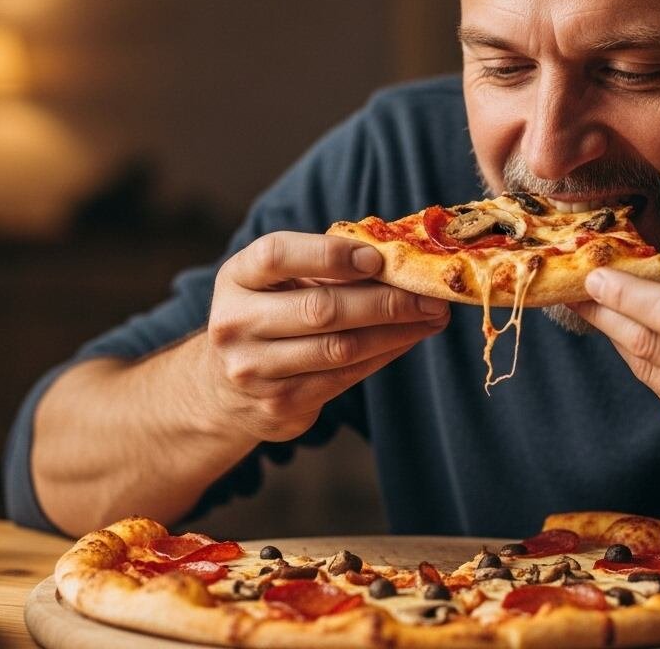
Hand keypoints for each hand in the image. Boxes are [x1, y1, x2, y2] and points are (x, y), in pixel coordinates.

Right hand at [204, 232, 449, 441]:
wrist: (226, 386)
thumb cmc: (272, 313)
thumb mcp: (280, 281)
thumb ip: (326, 266)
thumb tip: (400, 259)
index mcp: (236, 277)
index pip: (277, 255)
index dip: (330, 255)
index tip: (378, 259)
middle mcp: (235, 323)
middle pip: (321, 309)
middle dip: (386, 301)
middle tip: (431, 295)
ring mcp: (254, 369)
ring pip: (340, 348)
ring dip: (397, 331)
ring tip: (433, 317)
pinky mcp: (279, 404)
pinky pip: (345, 376)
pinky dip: (385, 354)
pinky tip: (409, 339)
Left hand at [569, 266, 659, 496]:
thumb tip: (649, 266)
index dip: (624, 294)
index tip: (594, 276)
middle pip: (650, 345)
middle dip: (607, 316)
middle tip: (578, 293)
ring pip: (651, 374)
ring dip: (623, 343)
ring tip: (604, 316)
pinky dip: (654, 373)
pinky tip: (650, 353)